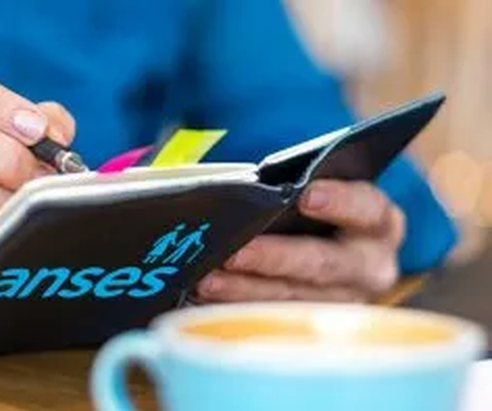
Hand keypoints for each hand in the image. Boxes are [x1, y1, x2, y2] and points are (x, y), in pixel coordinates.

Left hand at [198, 180, 405, 302]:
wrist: (335, 256)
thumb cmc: (320, 214)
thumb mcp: (323, 196)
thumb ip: (298, 191)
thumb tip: (251, 190)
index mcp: (378, 224)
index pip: (367, 208)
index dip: (339, 201)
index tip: (306, 195)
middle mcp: (369, 267)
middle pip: (322, 263)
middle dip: (273, 257)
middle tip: (234, 252)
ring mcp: (343, 302)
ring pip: (291, 296)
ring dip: (244, 289)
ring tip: (208, 279)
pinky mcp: (314, 323)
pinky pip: (272, 316)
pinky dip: (237, 305)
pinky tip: (209, 295)